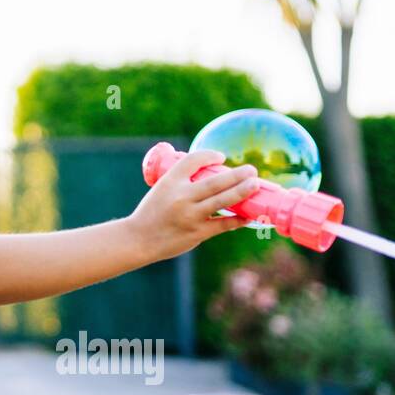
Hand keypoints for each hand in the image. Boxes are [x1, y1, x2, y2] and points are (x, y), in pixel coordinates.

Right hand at [126, 149, 258, 261]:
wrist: (139, 239)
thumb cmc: (152, 212)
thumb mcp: (161, 189)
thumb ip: (182, 182)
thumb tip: (210, 173)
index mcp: (169, 182)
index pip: (193, 161)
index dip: (209, 155)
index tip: (221, 157)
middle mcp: (181, 197)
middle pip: (215, 181)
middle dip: (237, 174)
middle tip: (251, 169)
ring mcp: (191, 215)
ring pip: (222, 201)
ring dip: (242, 191)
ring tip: (255, 184)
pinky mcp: (197, 232)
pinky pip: (223, 224)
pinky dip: (238, 219)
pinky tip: (249, 215)